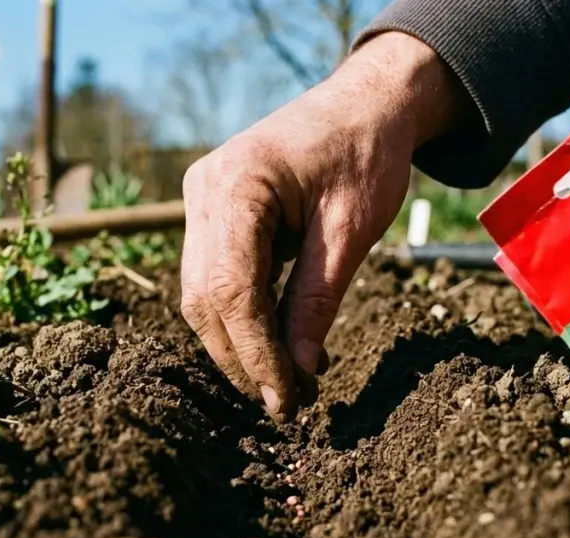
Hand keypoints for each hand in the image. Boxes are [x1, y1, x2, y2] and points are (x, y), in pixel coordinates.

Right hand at [179, 32, 469, 420]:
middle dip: (243, 356)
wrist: (366, 104)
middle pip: (205, 296)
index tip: (286, 399)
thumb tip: (296, 373)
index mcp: (237, 184)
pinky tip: (282, 339)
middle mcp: (204, 189)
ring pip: (203, 292)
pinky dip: (245, 313)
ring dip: (241, 341)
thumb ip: (316, 302)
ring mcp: (202, 197)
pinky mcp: (214, 209)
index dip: (255, 352)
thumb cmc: (366, 154)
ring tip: (291, 378)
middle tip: (289, 401)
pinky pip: (216, 274)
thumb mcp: (350, 233)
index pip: (231, 289)